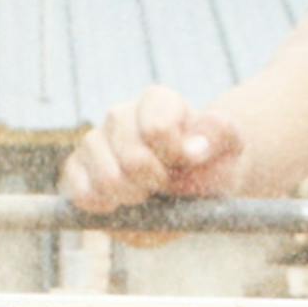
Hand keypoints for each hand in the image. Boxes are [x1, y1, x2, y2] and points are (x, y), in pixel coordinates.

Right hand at [60, 86, 245, 214]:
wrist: (192, 188)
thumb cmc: (211, 163)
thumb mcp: (230, 146)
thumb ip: (220, 134)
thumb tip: (194, 146)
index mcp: (157, 101)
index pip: (158, 129)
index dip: (175, 158)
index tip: (188, 165)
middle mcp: (120, 115)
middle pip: (132, 158)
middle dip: (156, 183)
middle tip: (166, 186)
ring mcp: (95, 141)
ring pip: (106, 176)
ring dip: (132, 198)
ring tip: (146, 197)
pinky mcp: (77, 169)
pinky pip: (78, 188)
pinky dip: (100, 204)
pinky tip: (118, 205)